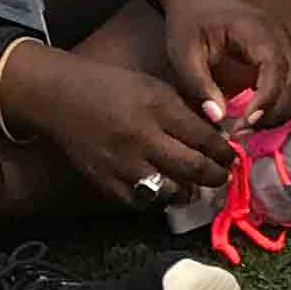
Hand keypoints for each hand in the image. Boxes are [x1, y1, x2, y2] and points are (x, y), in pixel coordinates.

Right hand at [9, 44, 230, 202]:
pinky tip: (164, 190)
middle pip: (194, 168)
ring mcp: (122, 163)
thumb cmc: (111, 87)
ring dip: (189, 192)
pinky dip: (157, 199)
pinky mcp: (104, 181)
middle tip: (223, 176)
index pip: (205, 139)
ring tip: (196, 187)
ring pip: (171, 191)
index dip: (225, 152)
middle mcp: (143, 138)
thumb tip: (217, 135)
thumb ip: (185, 112)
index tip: (232, 157)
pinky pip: (141, 202)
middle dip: (217, 176)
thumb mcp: (155, 88)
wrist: (59, 97)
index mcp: (158, 109)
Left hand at [157, 0, 290, 136]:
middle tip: (244, 132)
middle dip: (275, 114)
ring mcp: (288, 44)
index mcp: (257, 32)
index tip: (243, 125)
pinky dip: (288, 103)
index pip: (276, 71)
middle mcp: (281, 37)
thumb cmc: (190, 18)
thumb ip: (199, 83)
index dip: (265, 102)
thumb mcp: (183, 50)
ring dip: (284, 111)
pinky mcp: (286, 52)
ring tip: (254, 126)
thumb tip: (217, 118)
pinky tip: (263, 113)